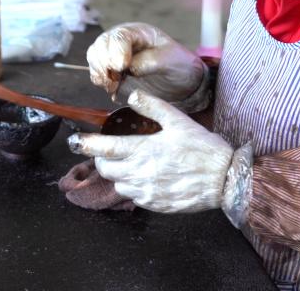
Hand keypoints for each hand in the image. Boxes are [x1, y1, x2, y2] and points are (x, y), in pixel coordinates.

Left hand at [68, 90, 245, 215]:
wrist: (225, 180)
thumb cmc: (203, 148)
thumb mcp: (178, 121)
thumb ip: (152, 107)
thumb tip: (131, 96)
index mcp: (143, 150)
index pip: (104, 149)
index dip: (85, 145)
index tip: (74, 142)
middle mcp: (140, 173)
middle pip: (105, 169)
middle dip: (103, 159)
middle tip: (112, 151)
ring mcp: (146, 192)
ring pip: (118, 184)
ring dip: (119, 174)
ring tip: (133, 163)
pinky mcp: (154, 205)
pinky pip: (133, 196)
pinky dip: (134, 187)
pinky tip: (148, 178)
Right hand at [86, 22, 205, 102]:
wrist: (179, 81)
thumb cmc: (177, 64)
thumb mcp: (170, 59)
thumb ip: (150, 61)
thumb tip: (129, 68)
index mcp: (137, 33)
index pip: (119, 36)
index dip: (117, 51)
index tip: (121, 66)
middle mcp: (122, 41)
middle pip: (101, 44)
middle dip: (104, 62)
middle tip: (115, 78)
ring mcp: (113, 55)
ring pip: (94, 57)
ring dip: (100, 72)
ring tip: (113, 85)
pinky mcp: (111, 71)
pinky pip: (97, 72)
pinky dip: (100, 81)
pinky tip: (112, 88)